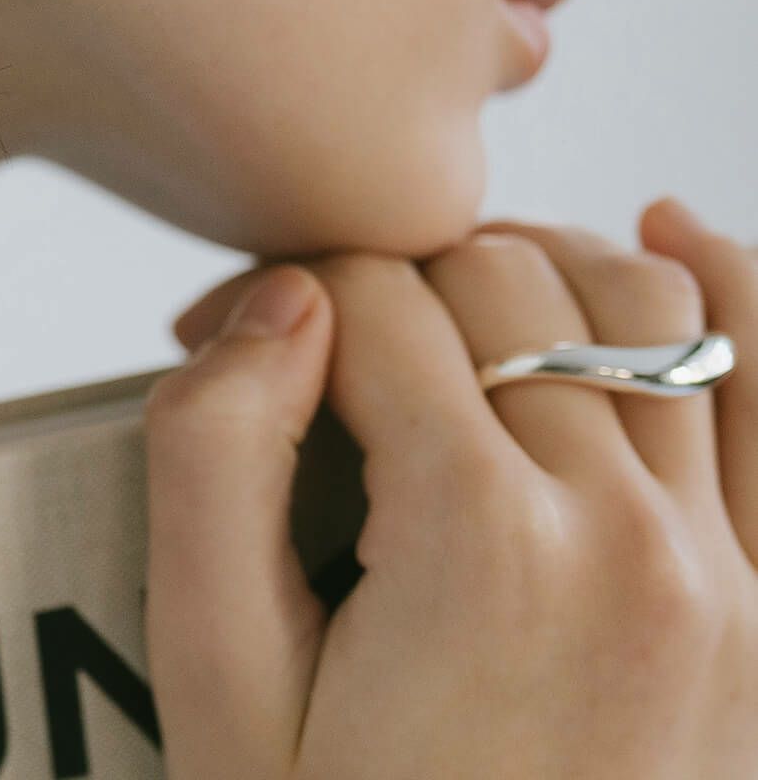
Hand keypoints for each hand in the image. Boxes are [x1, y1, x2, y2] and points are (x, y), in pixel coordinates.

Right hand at [143, 201, 757, 778]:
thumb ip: (213, 462)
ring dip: (531, 267)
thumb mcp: (217, 684)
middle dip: (385, 277)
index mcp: (477, 542)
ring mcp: (729, 572)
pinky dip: (736, 291)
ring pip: (640, 297)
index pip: (368, 298)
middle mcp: (627, 534)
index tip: (222, 333)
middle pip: (497, 275)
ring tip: (448, 308)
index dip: (270, 287)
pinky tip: (674, 234)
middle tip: (313, 342)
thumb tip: (282, 302)